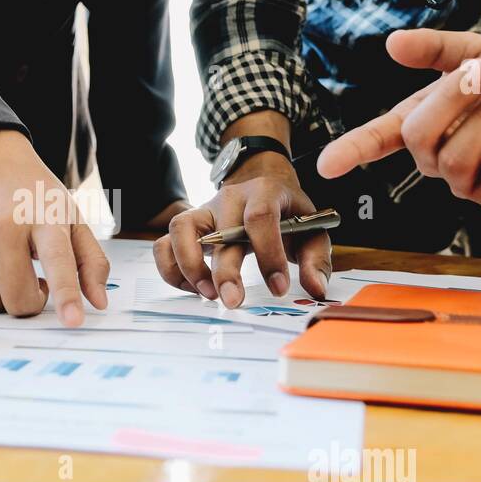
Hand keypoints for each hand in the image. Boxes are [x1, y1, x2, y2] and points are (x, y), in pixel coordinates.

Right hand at [0, 130, 109, 326]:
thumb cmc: (34, 194)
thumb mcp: (73, 218)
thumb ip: (91, 261)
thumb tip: (98, 301)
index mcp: (45, 217)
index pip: (58, 260)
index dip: (66, 294)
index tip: (73, 320)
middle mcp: (4, 224)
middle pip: (17, 298)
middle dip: (29, 303)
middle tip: (36, 284)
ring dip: (3, 294)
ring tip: (11, 266)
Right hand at [154, 111, 331, 307]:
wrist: (262, 179)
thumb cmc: (287, 211)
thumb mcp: (312, 228)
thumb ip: (316, 258)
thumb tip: (315, 289)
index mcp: (264, 193)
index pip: (260, 219)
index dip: (268, 255)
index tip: (279, 288)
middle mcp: (229, 198)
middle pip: (218, 233)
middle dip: (224, 272)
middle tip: (233, 302)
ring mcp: (203, 210)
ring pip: (179, 231)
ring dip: (188, 266)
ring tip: (206, 294)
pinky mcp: (187, 225)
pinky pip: (164, 244)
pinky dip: (172, 269)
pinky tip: (193, 288)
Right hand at [317, 29, 480, 210]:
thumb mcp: (476, 52)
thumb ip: (436, 49)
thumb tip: (392, 43)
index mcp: (420, 124)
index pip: (376, 140)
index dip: (350, 152)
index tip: (325, 167)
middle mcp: (434, 158)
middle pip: (418, 137)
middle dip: (453, 97)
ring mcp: (465, 182)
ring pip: (455, 157)